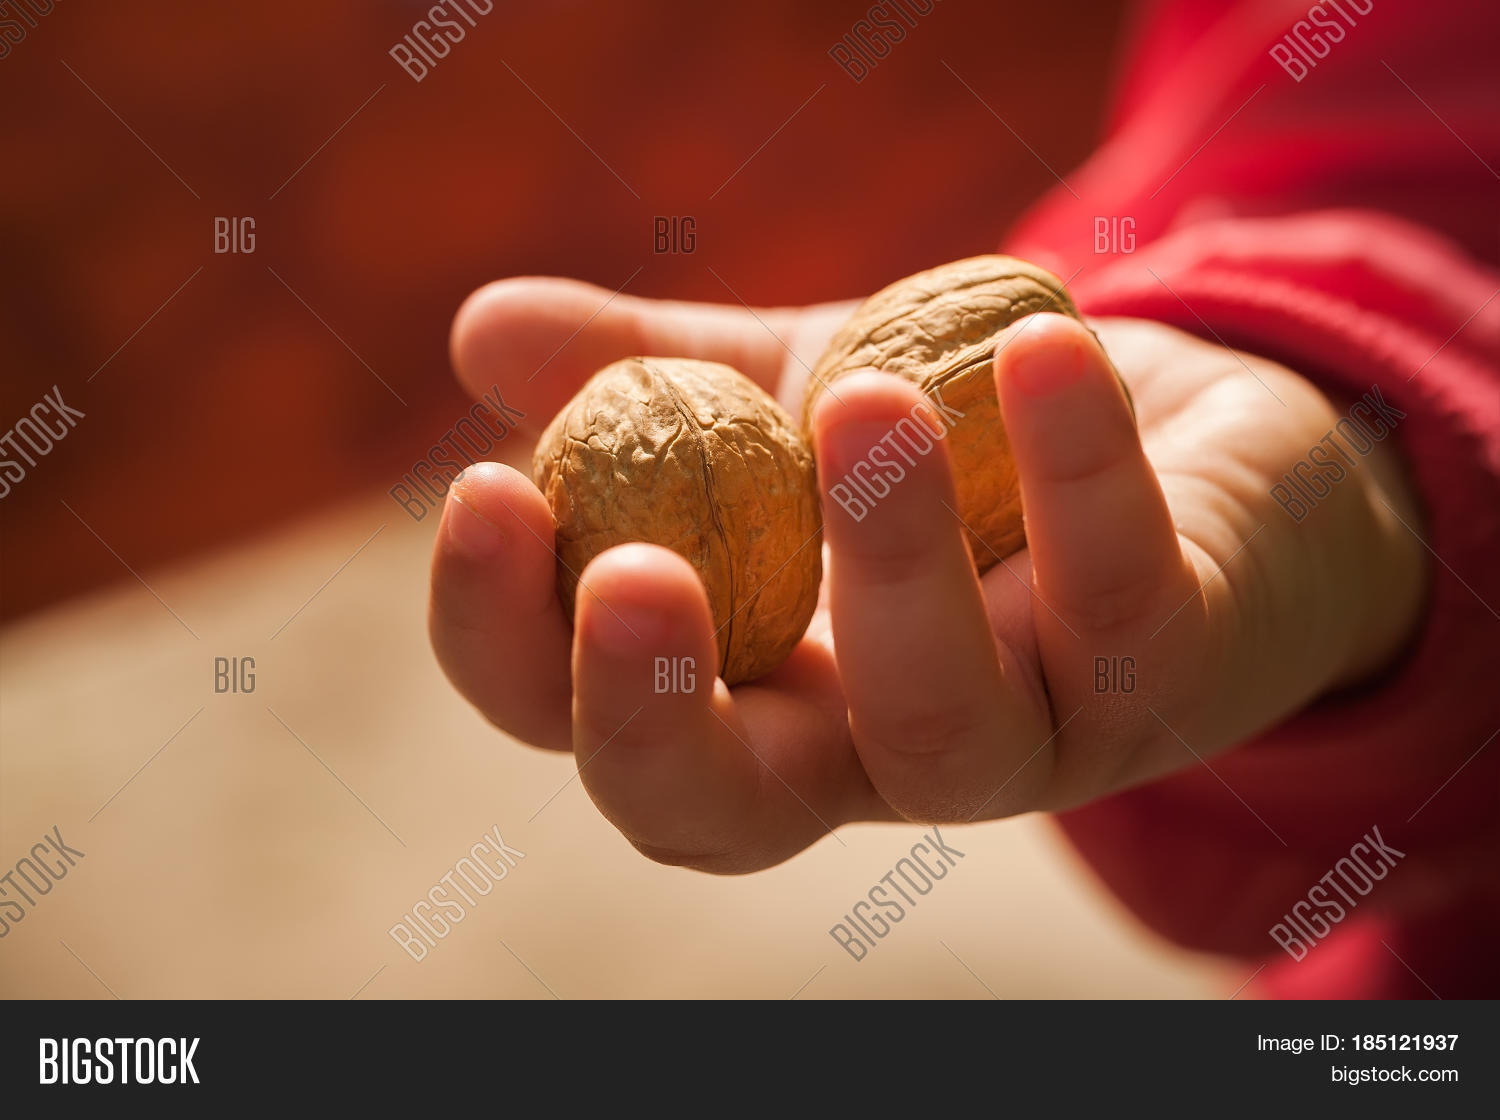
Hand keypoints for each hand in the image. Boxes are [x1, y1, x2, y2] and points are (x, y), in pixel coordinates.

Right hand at [430, 276, 1426, 870]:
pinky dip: (1081, 470)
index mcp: (754, 688)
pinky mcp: (1170, 675)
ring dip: (887, 565)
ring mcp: (1028, 736)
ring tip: (862, 402)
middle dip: (653, 711)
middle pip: (727, 809)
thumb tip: (480, 334)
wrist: (1192, 448)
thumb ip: (653, 370)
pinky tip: (1043, 348)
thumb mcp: (791, 391)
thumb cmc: (960, 448)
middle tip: (630, 575)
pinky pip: (1124, 597)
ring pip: (937, 730)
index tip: (487, 496)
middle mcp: (869, 749)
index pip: (587, 720)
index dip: (513, 643)